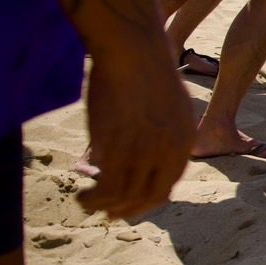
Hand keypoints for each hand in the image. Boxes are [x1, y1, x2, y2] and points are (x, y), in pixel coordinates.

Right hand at [77, 44, 193, 218]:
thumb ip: (165, 132)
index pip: (167, 186)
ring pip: (123, 195)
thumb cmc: (148, 71)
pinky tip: (83, 195)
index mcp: (182, 142)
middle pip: (147, 196)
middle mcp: (166, 151)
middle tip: (111, 214)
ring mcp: (141, 150)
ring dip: (104, 206)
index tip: (132, 206)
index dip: (147, 199)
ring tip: (87, 204)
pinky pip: (106, 185)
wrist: (135, 50)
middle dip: (128, 209)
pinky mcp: (115, 146)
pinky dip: (94, 197)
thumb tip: (153, 147)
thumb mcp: (171, 106)